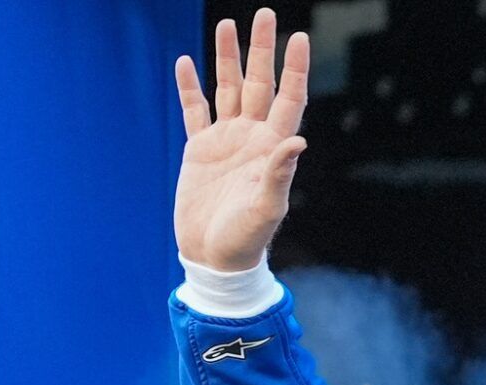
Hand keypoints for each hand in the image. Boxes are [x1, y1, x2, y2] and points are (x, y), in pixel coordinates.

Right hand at [172, 8, 309, 270]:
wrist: (215, 258)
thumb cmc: (246, 240)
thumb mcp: (266, 208)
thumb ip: (279, 173)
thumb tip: (297, 140)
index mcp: (272, 148)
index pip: (288, 98)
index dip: (294, 69)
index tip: (299, 37)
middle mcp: (251, 138)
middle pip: (258, 84)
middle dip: (261, 50)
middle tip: (265, 14)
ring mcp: (225, 141)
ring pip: (227, 89)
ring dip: (227, 58)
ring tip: (226, 24)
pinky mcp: (199, 150)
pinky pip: (195, 110)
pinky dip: (190, 87)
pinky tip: (186, 62)